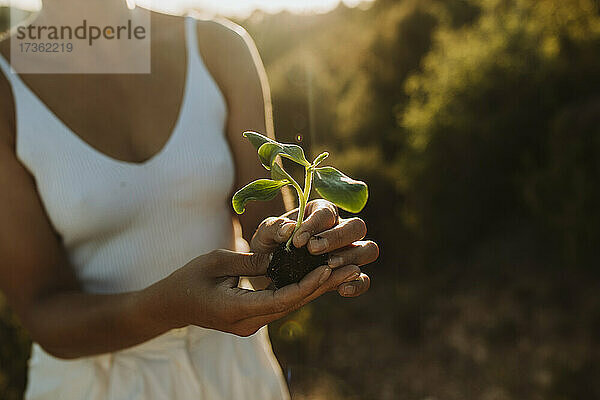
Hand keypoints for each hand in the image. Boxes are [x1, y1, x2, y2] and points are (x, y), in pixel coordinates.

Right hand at [153, 249, 364, 336]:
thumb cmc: (188, 279)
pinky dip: (301, 289)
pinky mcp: (253, 318)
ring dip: (316, 288)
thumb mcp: (216, 261)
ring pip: (291, 305)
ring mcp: (251, 324)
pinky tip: (321, 276)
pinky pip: (282, 303)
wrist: (171, 306)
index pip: (280, 300)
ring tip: (344, 270)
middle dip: (322, 286)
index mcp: (236, 310)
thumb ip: (249, 260)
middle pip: (293, 304)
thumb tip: (281, 257)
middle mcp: (248, 323)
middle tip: (350, 267)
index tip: (327, 269)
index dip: (306, 285)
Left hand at [249, 199, 378, 297]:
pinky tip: (341, 290)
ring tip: (328, 265)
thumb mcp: (264, 235)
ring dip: (351, 257)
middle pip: (357, 226)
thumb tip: (289, 229)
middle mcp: (340, 229)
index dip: (315, 225)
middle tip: (314, 250)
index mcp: (320, 213)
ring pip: (368, 249)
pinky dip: (358, 284)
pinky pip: (364, 279)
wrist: (268, 271)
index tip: (298, 241)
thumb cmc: (268, 246)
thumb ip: (273, 228)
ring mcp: (349, 252)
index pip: (327, 212)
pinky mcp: (349, 276)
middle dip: (337, 237)